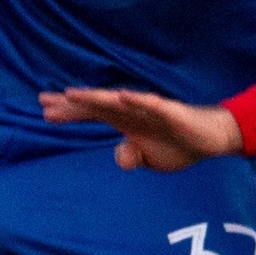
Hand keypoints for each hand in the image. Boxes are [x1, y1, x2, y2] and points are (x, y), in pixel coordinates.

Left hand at [40, 88, 243, 170]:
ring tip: (73, 94)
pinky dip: (136, 100)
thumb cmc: (179, 144)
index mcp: (126, 122)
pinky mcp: (171, 112)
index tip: (44, 113)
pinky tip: (120, 96)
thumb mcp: (151, 159)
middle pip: (97, 105)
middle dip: (71, 103)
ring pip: (118, 102)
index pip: (92, 115)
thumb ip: (132, 157)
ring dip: (95, 98)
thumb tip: (119, 156)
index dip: (70, 114)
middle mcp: (134, 111)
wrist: (212, 139)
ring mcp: (151, 110)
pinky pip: (152, 105)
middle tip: (43, 100)